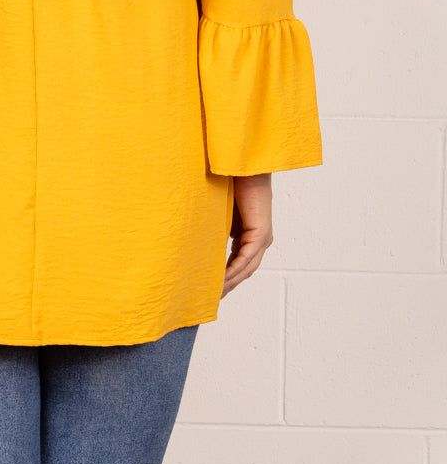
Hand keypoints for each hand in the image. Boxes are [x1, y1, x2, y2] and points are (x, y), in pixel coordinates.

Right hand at [221, 173, 272, 297]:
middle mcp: (260, 238)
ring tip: (213, 294)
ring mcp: (262, 236)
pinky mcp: (260, 232)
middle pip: (245, 270)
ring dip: (230, 282)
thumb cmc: (229, 180)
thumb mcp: (219, 210)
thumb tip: (199, 239)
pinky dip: (232, 271)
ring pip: (246, 268)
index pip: (240, 261)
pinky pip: (245, 258)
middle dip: (228, 285)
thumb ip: (216, 226)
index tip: (211, 288)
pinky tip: (220, 281)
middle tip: (211, 298)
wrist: (241, 165)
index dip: (226, 276)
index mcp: (252, 232)